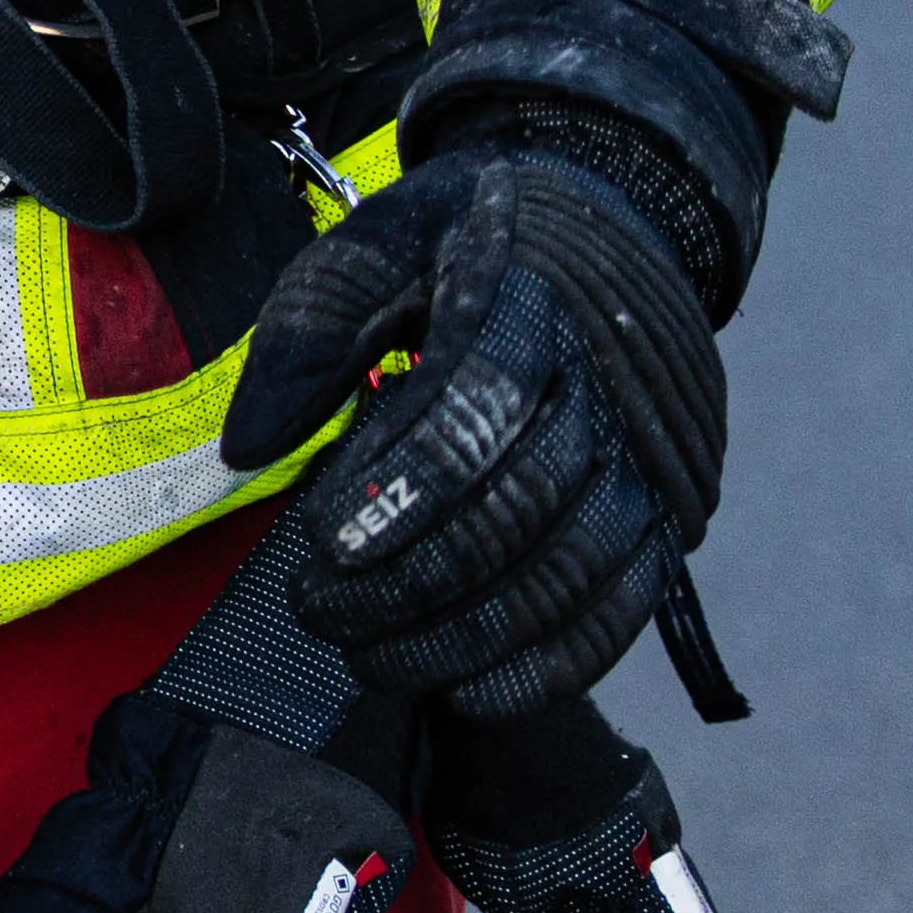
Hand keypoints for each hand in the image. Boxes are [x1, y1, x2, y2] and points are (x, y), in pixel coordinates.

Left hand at [222, 147, 724, 716]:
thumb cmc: (457, 240)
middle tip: (320, 613)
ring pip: (574, 567)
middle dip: (418, 576)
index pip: (481, 401)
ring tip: (372, 658)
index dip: (404, 483)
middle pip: (526, 501)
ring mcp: (650, 455)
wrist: (605, 222)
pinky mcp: (668, 514)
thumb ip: (306, 334)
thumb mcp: (370, 244)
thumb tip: (244, 451)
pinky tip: (471, 690)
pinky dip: (552, 661)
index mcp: (530, 297)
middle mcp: (609, 382)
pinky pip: (622, 605)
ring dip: (472, 633)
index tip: (324, 544)